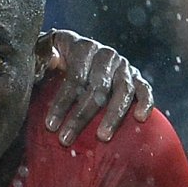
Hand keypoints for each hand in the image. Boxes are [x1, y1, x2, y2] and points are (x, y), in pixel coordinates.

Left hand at [38, 31, 152, 144]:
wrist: (79, 52)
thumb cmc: (57, 63)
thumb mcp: (45, 56)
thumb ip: (42, 61)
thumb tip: (46, 64)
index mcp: (82, 47)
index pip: (74, 77)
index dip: (62, 103)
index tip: (50, 126)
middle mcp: (106, 54)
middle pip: (97, 87)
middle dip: (81, 116)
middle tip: (66, 139)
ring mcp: (124, 66)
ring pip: (122, 91)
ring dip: (112, 116)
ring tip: (102, 137)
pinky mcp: (137, 77)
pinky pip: (145, 89)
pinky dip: (146, 102)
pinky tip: (139, 118)